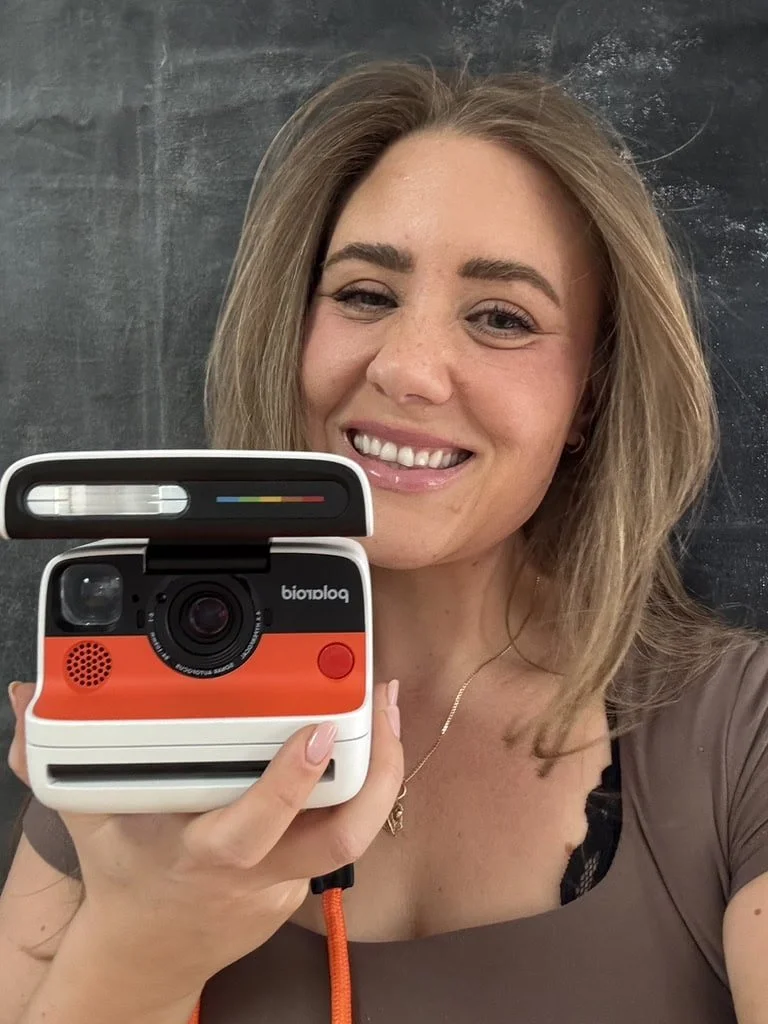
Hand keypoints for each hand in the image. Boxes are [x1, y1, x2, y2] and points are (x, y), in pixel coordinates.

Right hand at [7, 679, 402, 998]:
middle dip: (373, 771)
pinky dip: (361, 783)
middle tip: (383, 698)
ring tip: (387, 706)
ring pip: (354, 834)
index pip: (253, 825)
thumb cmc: (126, 880)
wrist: (150, 955)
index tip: (316, 731)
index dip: (289, 784)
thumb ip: (58, 761)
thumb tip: (26, 704)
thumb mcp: (90, 820)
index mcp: (204, 852)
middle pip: (336, 836)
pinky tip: (365, 737)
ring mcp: (287, 877)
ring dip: (382, 770)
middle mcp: (256, 868)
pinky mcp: (302, 875)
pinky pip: (343, 829)